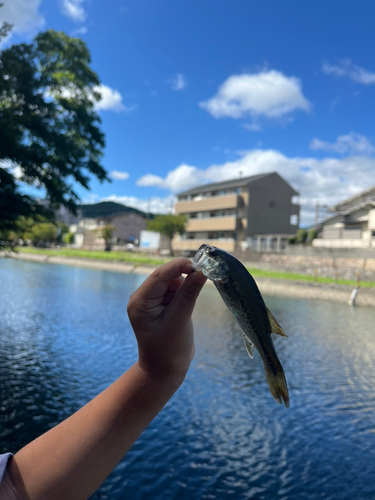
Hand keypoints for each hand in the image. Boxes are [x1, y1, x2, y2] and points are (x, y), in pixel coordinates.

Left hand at [127, 258, 206, 382]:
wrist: (165, 371)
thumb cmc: (169, 349)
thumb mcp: (180, 320)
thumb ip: (189, 293)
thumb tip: (202, 271)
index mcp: (140, 302)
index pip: (160, 275)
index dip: (179, 266)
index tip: (201, 265)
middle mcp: (142, 298)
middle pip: (166, 276)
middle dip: (184, 278)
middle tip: (203, 282)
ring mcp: (151, 301)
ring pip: (173, 282)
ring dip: (184, 289)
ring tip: (186, 312)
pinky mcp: (161, 305)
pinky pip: (175, 291)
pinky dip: (184, 294)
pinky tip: (185, 310)